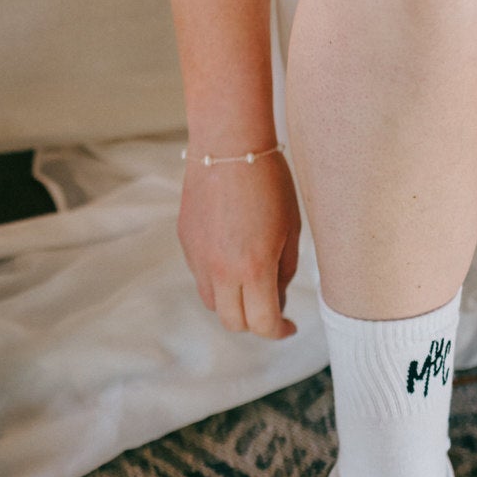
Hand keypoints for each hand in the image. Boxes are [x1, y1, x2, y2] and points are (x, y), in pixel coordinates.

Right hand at [178, 152, 301, 338]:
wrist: (229, 145)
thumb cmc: (269, 182)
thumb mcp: (291, 230)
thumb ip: (284, 270)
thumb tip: (276, 298)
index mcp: (253, 268)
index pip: (262, 323)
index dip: (278, 331)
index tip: (288, 327)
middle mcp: (220, 270)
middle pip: (233, 323)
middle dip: (254, 323)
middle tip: (271, 310)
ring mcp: (198, 258)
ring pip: (214, 303)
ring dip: (233, 303)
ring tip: (251, 281)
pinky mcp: (186, 243)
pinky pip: (201, 275)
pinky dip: (218, 278)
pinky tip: (233, 253)